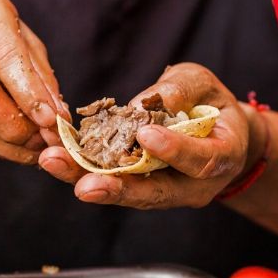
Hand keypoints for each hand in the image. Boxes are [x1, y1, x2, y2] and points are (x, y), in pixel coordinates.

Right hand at [0, 0, 67, 163]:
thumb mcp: (14, 33)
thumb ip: (37, 70)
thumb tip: (57, 113)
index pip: (3, 55)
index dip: (30, 93)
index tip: (52, 119)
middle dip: (19, 126)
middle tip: (46, 139)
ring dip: (10, 145)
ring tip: (35, 148)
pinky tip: (12, 147)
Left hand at [40, 63, 267, 208]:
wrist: (214, 132)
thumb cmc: (211, 103)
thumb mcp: (204, 84)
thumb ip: (183, 88)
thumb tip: (152, 99)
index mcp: (223, 157)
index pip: (200, 161)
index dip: (174, 151)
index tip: (146, 137)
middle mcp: (194, 186)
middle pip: (156, 193)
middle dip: (117, 188)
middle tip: (84, 184)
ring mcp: (166, 192)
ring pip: (128, 194)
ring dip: (88, 180)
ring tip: (55, 164)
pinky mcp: (140, 187)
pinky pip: (114, 183)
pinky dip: (84, 171)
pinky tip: (57, 158)